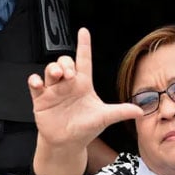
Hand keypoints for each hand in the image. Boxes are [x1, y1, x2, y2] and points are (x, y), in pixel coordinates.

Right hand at [28, 28, 141, 150]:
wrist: (68, 143)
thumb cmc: (86, 128)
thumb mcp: (104, 117)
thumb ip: (120, 112)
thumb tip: (141, 111)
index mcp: (83, 84)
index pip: (84, 60)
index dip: (84, 45)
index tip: (83, 31)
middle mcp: (68, 84)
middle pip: (65, 62)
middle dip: (65, 62)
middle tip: (69, 74)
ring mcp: (53, 91)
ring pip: (50, 69)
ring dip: (52, 68)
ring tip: (57, 75)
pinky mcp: (41, 99)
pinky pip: (35, 85)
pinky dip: (34, 80)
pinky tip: (38, 82)